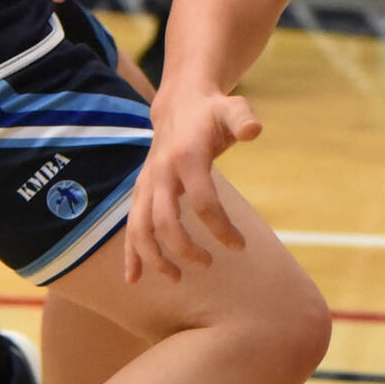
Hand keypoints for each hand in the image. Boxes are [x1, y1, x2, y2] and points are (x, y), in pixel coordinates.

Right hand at [124, 84, 262, 281]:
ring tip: (176, 279)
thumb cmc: (212, 112)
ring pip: (140, 228)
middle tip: (209, 264)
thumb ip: (243, 119)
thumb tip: (254, 130)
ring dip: (154, 258)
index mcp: (186, 157)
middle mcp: (161, 173)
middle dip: (185, 248)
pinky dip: (130, 253)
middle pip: (165, 221)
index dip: (221, 227)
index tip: (240, 245)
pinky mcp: (140, 191)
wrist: (179, 104)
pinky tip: (134, 279)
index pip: (203, 202)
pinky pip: (131, 226)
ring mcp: (147, 183)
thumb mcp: (232, 108)